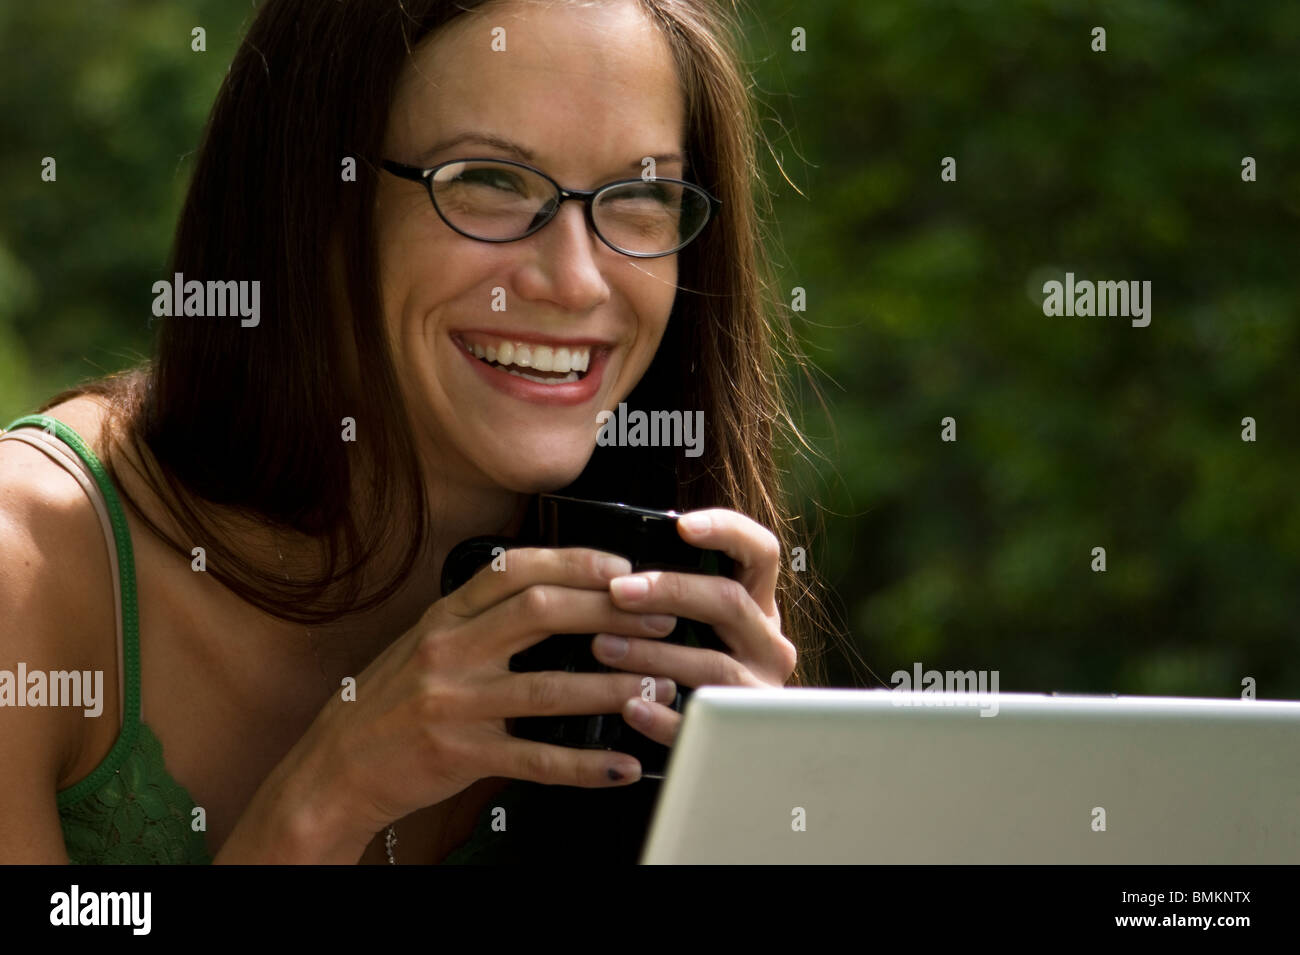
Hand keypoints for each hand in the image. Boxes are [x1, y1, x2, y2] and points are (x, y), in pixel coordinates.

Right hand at [276, 547, 678, 856]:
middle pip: (542, 613)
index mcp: (445, 617)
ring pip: (550, 688)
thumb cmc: (390, 701)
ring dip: (614, 687)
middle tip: (660, 617)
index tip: (622, 565)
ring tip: (661, 687)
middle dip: (611, 611)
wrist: (335, 767)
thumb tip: (554, 592)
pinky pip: (536, 760)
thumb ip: (480, 618)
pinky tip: (623, 765)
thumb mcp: (426, 642)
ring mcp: (455, 705)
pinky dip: (586, 765)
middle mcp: (449, 652)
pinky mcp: (462, 756)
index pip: (514, 569)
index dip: (574, 561)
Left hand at [593, 508, 796, 746]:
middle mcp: (769, 644)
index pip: (761, 552)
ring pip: (714, 663)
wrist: (719, 750)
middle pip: (729, 602)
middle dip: (670, 590)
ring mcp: (760, 691)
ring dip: (654, 653)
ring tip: (603, 646)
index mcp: (757, 608)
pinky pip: (703, 723)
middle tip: (617, 591)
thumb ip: (674, 598)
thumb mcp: (697, 629)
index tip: (682, 525)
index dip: (727, 531)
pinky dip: (664, 716)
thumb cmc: (687, 673)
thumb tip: (613, 564)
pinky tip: (630, 707)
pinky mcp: (743, 736)